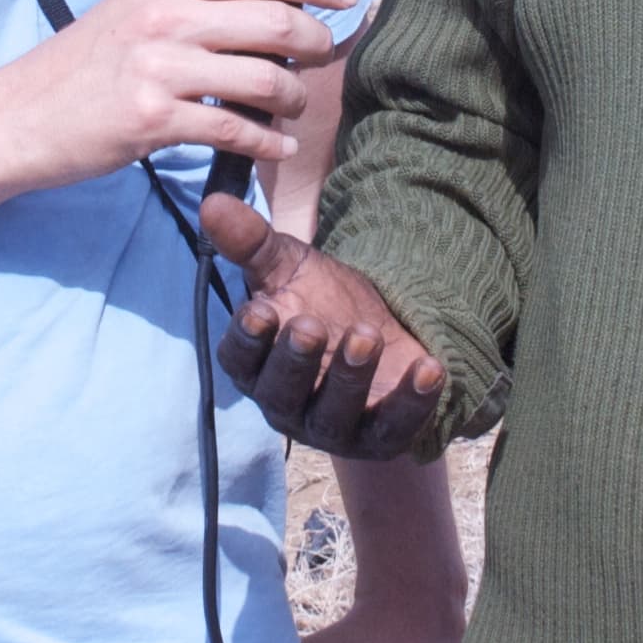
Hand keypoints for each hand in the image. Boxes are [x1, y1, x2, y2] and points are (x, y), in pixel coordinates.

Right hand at [0, 0, 350, 192]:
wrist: (19, 116)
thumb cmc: (85, 67)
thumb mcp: (137, 11)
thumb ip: (196, 3)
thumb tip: (271, 8)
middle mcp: (165, 14)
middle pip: (276, 19)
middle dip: (316, 43)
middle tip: (323, 59)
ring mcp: (158, 67)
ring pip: (264, 77)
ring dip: (293, 97)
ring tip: (292, 107)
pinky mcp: (151, 119)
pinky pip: (235, 129)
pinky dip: (266, 141)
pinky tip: (275, 146)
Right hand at [199, 194, 447, 458]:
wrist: (385, 334)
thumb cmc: (323, 303)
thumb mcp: (291, 268)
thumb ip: (253, 243)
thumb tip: (213, 203)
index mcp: (256, 366)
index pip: (241, 361)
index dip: (248, 340)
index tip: (258, 311)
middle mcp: (287, 405)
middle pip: (283, 392)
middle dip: (296, 361)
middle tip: (309, 326)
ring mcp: (334, 428)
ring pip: (334, 413)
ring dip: (350, 376)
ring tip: (366, 335)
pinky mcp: (381, 438)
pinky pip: (395, 427)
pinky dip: (413, 401)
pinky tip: (429, 367)